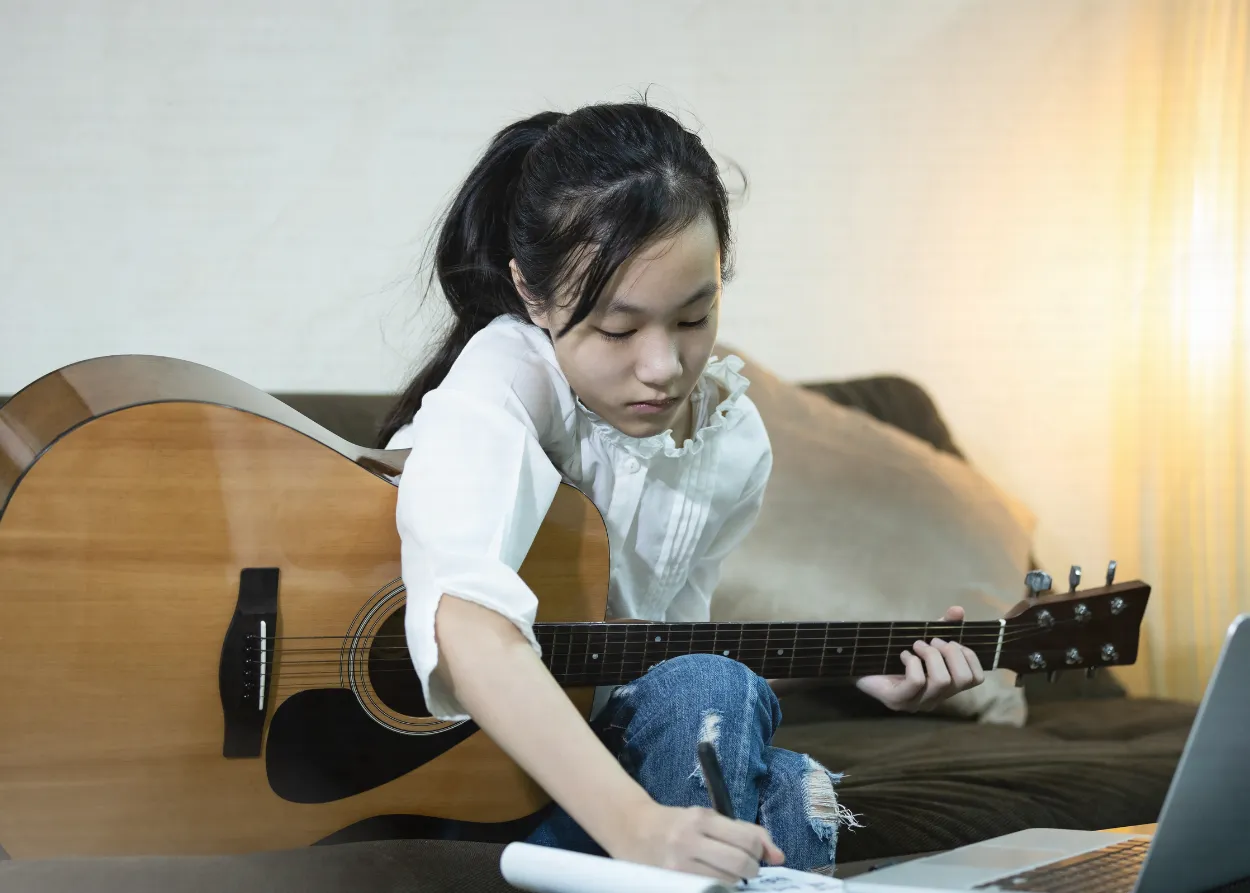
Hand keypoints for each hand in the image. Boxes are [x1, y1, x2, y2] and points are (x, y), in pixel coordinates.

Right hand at [608, 800, 784, 883]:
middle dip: (751, 870)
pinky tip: (713, 882)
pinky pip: (708, 890)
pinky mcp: (671, 882)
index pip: (746, 840)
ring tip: (725, 874)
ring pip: (726, 883)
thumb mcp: (708, 817)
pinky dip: (717, 888)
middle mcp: (688, 840)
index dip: (758, 851)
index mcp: (701, 819)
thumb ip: (745, 831)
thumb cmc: (677, 823)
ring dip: (734, 882)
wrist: (632, 829)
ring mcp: (678, 865)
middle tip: (746, 870)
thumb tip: (779, 857)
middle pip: (740, 864)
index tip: (754, 854)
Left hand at [855, 606, 984, 711]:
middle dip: (950, 653)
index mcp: (945, 687)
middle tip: (931, 641)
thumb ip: (942, 626)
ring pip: (941, 680)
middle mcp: (935, 699)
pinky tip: (902, 655)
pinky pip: (917, 681)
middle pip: (963, 679)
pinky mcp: (897, 701)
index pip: (976, 679)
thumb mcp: (922, 638)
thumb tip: (958, 610)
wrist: (858, 664)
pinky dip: (912, 662)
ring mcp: (917, 703)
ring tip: (915, 645)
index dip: (969, 657)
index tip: (951, 641)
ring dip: (930, 654)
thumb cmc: (894, 653)